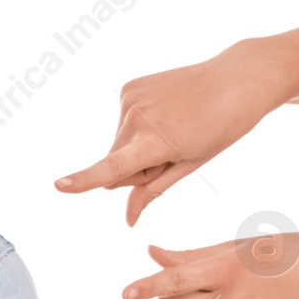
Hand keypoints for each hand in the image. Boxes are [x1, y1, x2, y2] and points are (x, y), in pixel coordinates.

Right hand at [54, 39, 285, 224]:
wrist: (239, 78)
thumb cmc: (222, 127)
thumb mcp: (191, 165)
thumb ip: (152, 191)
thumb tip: (128, 219)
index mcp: (159, 140)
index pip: (114, 167)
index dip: (85, 180)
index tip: (59, 185)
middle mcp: (139, 116)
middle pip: (115, 164)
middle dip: (135, 168)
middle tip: (173, 150)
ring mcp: (131, 98)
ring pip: (117, 144)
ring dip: (136, 146)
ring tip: (174, 127)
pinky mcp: (129, 87)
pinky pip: (122, 123)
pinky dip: (138, 126)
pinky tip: (165, 113)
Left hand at [121, 239, 298, 298]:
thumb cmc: (278, 252)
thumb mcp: (235, 246)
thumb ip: (190, 256)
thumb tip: (152, 255)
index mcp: (229, 272)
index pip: (177, 281)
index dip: (149, 287)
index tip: (126, 293)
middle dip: (167, 297)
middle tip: (186, 282)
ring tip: (239, 289)